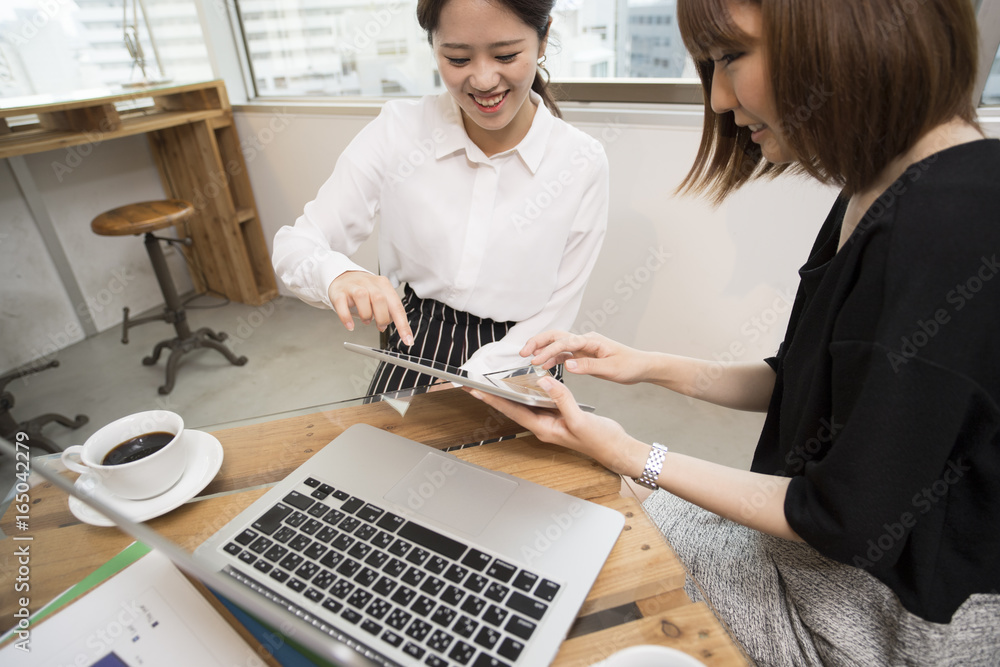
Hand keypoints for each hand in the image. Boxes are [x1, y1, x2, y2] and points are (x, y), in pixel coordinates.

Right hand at [328, 271, 413, 344]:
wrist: (343, 278)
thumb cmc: (364, 291)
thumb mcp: (379, 298)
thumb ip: (387, 311)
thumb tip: (388, 325)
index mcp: (383, 285)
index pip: (396, 306)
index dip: (403, 325)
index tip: (407, 340)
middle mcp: (369, 283)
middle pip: (379, 299)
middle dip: (382, 318)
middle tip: (380, 326)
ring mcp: (353, 286)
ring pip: (362, 297)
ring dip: (366, 315)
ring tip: (366, 321)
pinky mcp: (339, 292)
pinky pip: (342, 304)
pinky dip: (346, 318)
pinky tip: (350, 326)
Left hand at [467, 376, 647, 476]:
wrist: (616, 448)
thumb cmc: (600, 440)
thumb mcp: (580, 419)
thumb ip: (562, 399)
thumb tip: (544, 382)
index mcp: (544, 428)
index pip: (512, 410)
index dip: (493, 399)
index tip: (476, 389)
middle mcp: (543, 425)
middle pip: (512, 408)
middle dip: (494, 396)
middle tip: (475, 384)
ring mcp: (550, 421)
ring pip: (524, 405)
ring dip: (509, 394)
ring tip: (492, 383)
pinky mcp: (559, 416)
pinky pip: (539, 402)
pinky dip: (530, 392)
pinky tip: (526, 384)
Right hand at [521, 331, 646, 384]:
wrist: (641, 366)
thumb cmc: (630, 365)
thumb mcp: (611, 369)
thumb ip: (588, 367)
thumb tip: (568, 365)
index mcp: (591, 341)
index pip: (565, 342)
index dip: (549, 351)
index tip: (536, 360)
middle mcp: (585, 341)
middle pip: (556, 336)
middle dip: (538, 342)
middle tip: (523, 352)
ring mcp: (583, 347)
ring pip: (558, 344)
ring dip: (542, 350)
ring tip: (528, 359)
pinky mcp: (583, 355)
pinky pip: (564, 354)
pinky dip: (552, 358)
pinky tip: (544, 366)